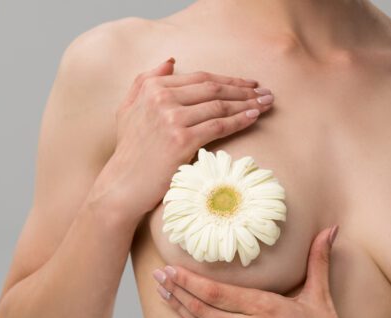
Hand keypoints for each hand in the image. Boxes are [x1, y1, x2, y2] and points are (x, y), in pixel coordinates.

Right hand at [92, 58, 274, 222]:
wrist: (124, 184)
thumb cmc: (130, 150)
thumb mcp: (128, 108)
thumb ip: (146, 80)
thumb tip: (171, 61)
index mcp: (152, 87)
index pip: (201, 78)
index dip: (229, 79)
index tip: (249, 83)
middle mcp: (161, 99)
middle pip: (214, 89)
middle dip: (244, 89)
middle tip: (266, 92)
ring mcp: (172, 119)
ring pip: (219, 106)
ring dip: (248, 103)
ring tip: (266, 104)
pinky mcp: (182, 141)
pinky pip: (219, 126)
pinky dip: (240, 120)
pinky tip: (254, 117)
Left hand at [152, 225, 361, 317]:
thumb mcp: (320, 296)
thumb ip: (318, 260)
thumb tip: (331, 228)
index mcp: (266, 307)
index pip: (216, 292)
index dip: (188, 280)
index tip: (170, 268)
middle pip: (202, 308)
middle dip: (176, 291)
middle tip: (157, 277)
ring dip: (179, 311)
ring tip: (163, 296)